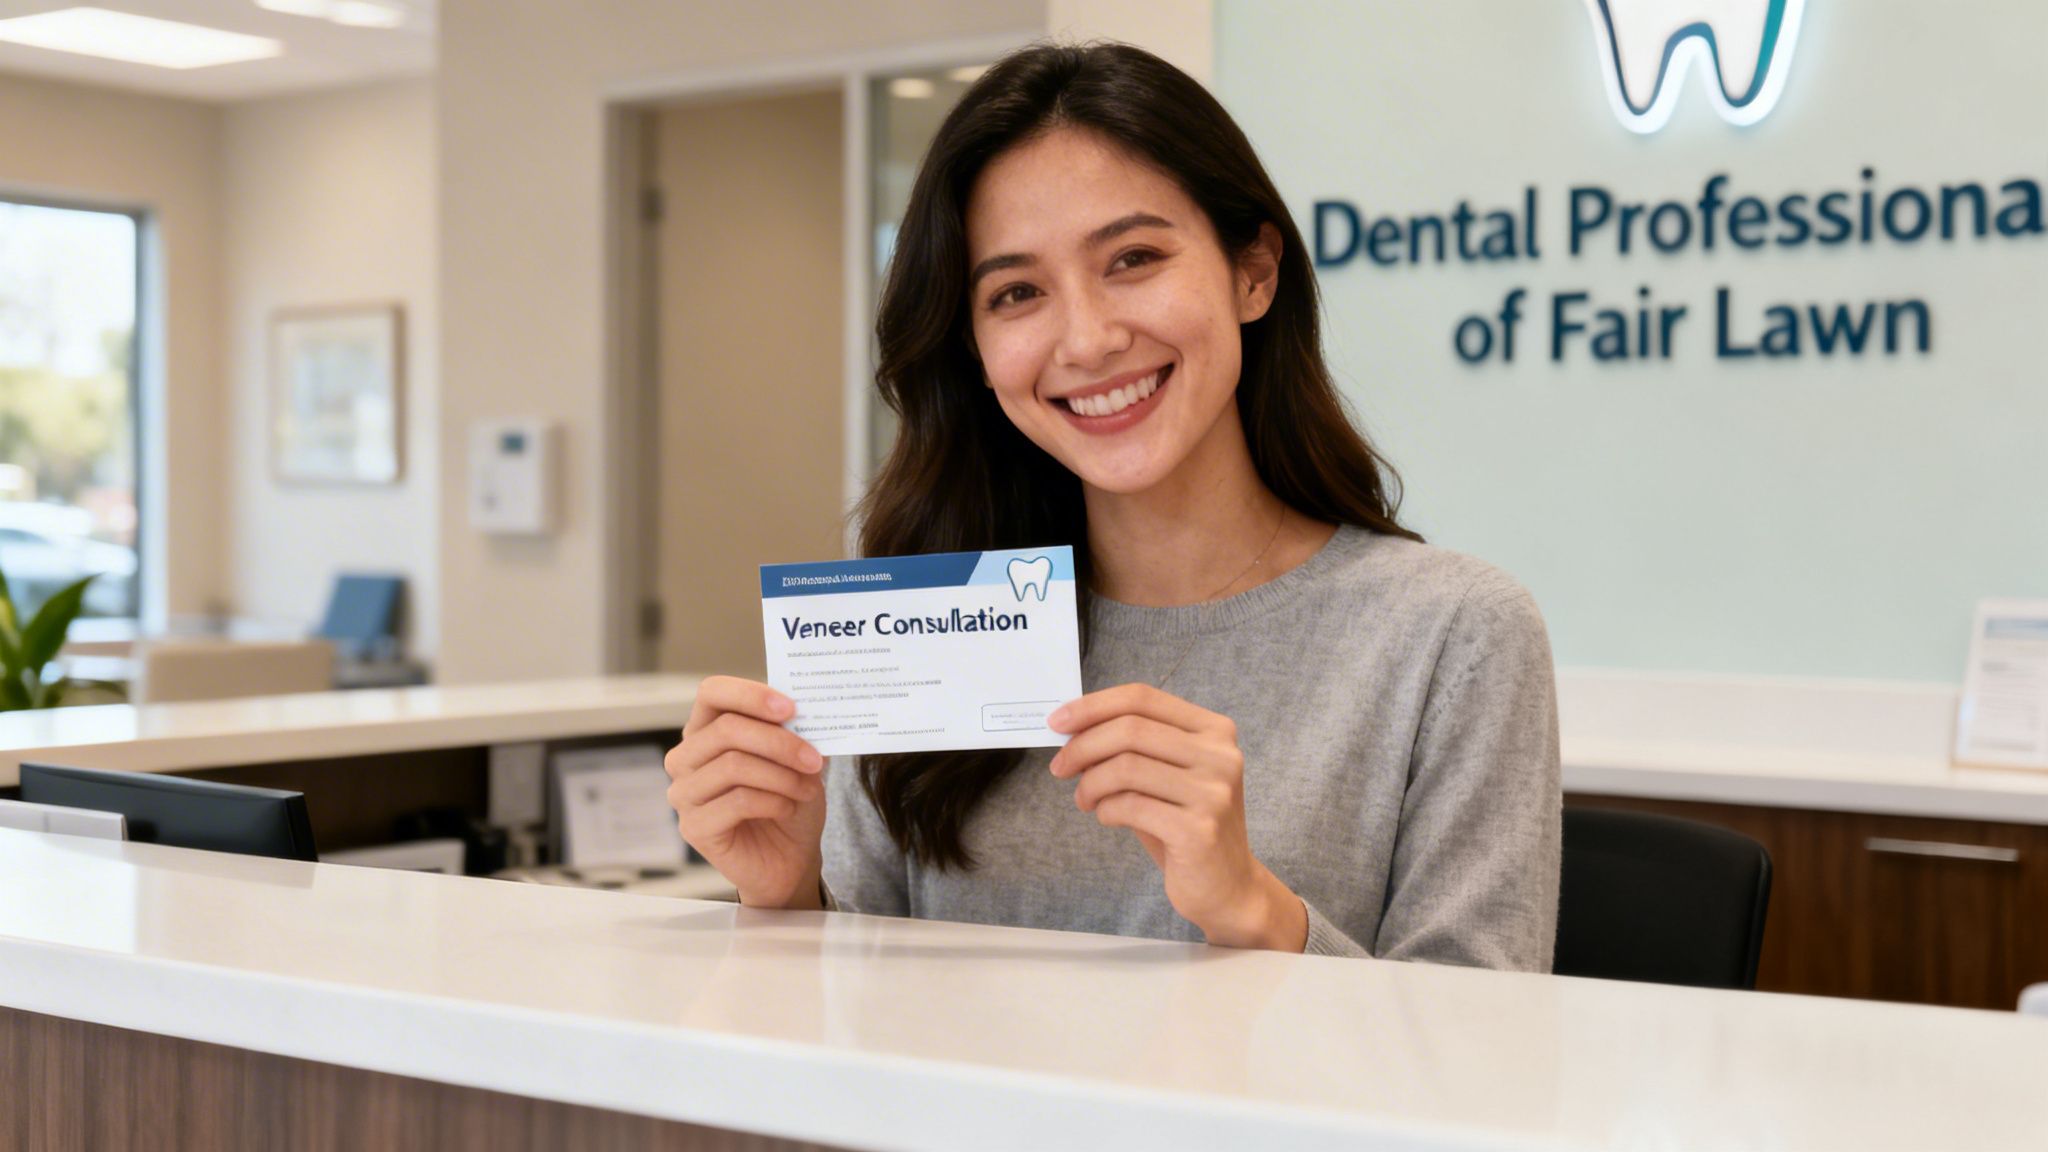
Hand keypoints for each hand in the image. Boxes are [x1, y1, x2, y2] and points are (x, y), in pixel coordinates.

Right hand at [666, 675, 826, 908]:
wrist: (790, 858)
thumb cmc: (788, 801)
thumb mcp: (797, 759)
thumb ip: (793, 730)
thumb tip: (804, 708)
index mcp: (706, 730)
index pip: (712, 693)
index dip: (750, 694)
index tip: (790, 708)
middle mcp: (686, 758)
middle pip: (726, 730)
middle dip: (779, 742)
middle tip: (814, 758)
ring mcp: (684, 793)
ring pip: (734, 765)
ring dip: (782, 775)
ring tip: (808, 788)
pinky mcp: (694, 827)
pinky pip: (737, 801)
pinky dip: (773, 801)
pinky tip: (788, 808)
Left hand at [1048, 684, 1306, 950]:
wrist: (1228, 887)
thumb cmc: (1187, 826)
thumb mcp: (1164, 776)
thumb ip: (1131, 748)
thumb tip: (1072, 727)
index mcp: (1214, 730)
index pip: (1142, 698)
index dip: (1093, 706)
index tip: (1058, 721)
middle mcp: (1220, 755)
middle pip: (1130, 729)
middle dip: (1082, 746)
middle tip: (1060, 767)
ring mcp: (1214, 792)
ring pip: (1126, 767)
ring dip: (1091, 783)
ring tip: (1085, 799)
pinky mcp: (1199, 830)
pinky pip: (1130, 806)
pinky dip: (1106, 810)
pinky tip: (1107, 817)